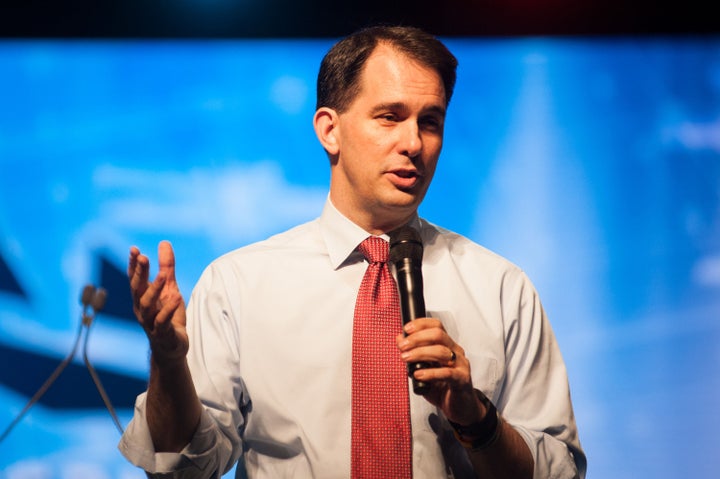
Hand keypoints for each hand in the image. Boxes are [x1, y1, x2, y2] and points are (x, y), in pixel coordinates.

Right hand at [128, 240, 187, 363]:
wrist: (172, 347)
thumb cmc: (168, 316)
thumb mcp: (170, 288)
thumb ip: (167, 267)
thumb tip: (164, 243)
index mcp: (141, 297)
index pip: (134, 279)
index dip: (133, 265)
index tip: (134, 249)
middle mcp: (142, 308)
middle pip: (137, 289)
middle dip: (139, 273)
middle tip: (143, 257)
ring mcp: (150, 322)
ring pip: (147, 304)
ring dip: (154, 289)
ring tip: (163, 275)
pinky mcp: (162, 333)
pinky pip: (162, 321)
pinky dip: (168, 309)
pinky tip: (177, 297)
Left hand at [396, 318, 486, 424]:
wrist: (460, 408)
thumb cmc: (442, 387)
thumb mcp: (424, 369)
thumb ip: (413, 354)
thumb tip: (400, 339)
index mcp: (447, 346)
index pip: (437, 326)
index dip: (421, 324)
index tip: (406, 329)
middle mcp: (455, 352)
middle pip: (438, 335)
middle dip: (417, 338)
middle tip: (402, 346)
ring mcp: (460, 365)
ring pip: (441, 351)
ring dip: (420, 353)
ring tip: (406, 359)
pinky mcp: (462, 380)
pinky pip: (447, 373)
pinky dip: (431, 373)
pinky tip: (418, 374)